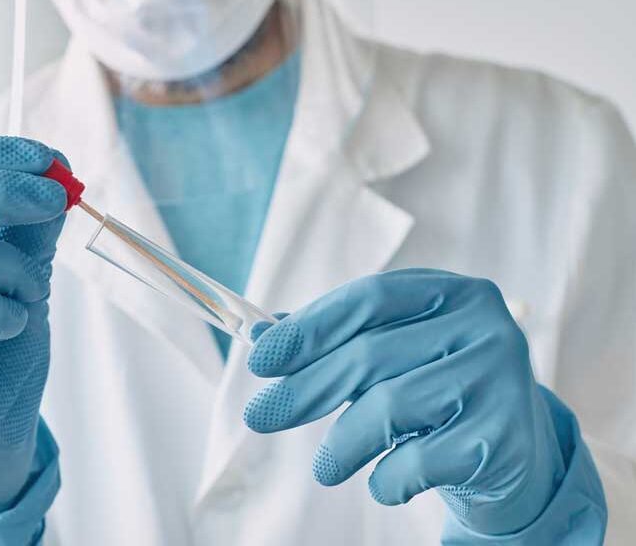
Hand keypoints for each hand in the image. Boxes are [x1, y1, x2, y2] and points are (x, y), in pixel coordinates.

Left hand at [243, 269, 565, 534]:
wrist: (514, 454)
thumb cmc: (436, 391)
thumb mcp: (390, 355)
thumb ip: (331, 340)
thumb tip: (259, 335)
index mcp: (451, 292)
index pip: (368, 298)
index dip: (308, 328)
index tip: (259, 358)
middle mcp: (483, 327)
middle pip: (370, 354)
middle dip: (304, 389)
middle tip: (259, 416)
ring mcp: (499, 380)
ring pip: (390, 407)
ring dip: (342, 445)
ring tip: (325, 468)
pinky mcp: (504, 438)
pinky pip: (420, 460)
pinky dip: (387, 479)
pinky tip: (381, 483)